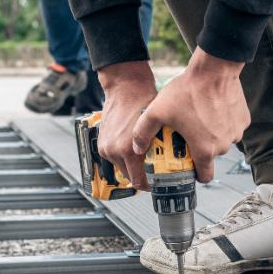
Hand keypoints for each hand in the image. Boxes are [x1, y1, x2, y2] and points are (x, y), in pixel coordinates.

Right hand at [96, 61, 157, 189]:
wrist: (125, 87)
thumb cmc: (142, 102)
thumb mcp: (157, 128)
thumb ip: (159, 149)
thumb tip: (171, 164)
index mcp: (128, 151)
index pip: (138, 181)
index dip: (149, 185)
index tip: (157, 184)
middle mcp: (114, 152)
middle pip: (129, 176)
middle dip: (142, 175)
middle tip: (155, 171)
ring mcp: (105, 148)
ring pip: (122, 166)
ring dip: (132, 165)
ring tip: (145, 157)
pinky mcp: (101, 143)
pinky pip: (114, 157)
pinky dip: (123, 156)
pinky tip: (134, 148)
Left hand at [133, 47, 248, 182]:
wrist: (214, 68)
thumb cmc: (188, 90)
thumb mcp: (157, 111)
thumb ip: (143, 132)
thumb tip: (137, 148)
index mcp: (205, 150)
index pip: (204, 177)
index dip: (196, 174)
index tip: (188, 166)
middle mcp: (223, 146)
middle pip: (211, 156)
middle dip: (201, 149)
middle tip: (188, 135)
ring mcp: (236, 133)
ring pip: (222, 141)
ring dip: (212, 135)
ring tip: (199, 119)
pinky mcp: (243, 120)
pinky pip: (231, 127)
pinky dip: (223, 123)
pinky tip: (212, 110)